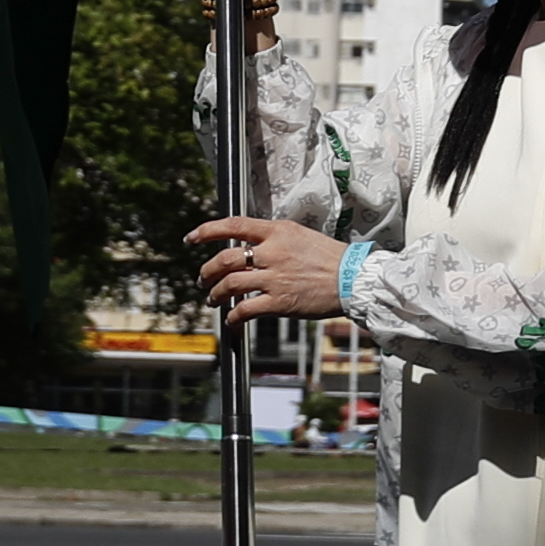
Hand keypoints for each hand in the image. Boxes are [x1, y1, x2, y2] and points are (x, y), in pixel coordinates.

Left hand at [191, 213, 344, 319]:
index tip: (192, 238)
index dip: (207, 231)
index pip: (234, 225)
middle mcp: (273, 252)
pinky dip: (232, 316)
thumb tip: (247, 245)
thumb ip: (273, 238)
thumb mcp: (299, 235)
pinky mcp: (280, 302)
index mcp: (277, 231)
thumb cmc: (329, 257)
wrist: (352, 278)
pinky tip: (231, 320)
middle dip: (207, 270)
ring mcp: (275, 277)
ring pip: (230, 284)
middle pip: (225, 259)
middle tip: (203, 278)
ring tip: (213, 298)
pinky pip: (245, 309)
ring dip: (216, 293)